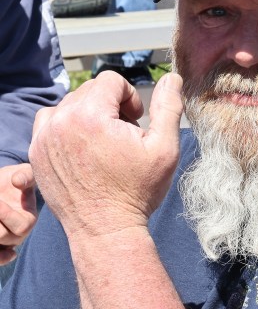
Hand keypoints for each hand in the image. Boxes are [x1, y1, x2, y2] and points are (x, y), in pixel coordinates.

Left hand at [0, 164, 37, 264]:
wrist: (5, 186)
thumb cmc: (16, 179)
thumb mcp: (24, 172)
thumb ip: (26, 175)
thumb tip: (18, 181)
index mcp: (28, 220)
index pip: (21, 227)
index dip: (7, 215)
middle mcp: (15, 236)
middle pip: (4, 237)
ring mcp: (3, 241)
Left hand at [29, 71, 182, 239]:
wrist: (105, 230)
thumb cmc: (137, 192)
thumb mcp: (164, 149)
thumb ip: (168, 108)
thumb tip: (171, 78)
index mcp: (90, 116)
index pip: (110, 81)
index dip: (130, 97)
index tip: (137, 121)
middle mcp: (61, 122)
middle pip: (88, 91)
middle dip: (109, 106)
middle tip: (123, 136)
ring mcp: (43, 139)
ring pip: (67, 105)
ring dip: (86, 115)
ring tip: (102, 142)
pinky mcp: (35, 154)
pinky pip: (48, 124)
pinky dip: (65, 129)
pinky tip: (83, 150)